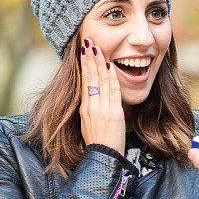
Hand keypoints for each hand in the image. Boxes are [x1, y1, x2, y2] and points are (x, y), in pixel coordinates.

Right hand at [80, 39, 125, 154]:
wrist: (104, 157)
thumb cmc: (98, 142)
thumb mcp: (89, 123)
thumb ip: (92, 108)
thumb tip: (94, 95)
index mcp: (85, 108)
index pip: (85, 82)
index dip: (85, 65)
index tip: (84, 52)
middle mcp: (91, 106)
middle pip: (90, 77)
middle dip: (89, 58)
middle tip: (88, 42)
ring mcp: (102, 109)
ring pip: (100, 81)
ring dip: (99, 62)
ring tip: (96, 48)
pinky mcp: (113, 113)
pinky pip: (112, 91)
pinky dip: (111, 77)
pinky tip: (110, 65)